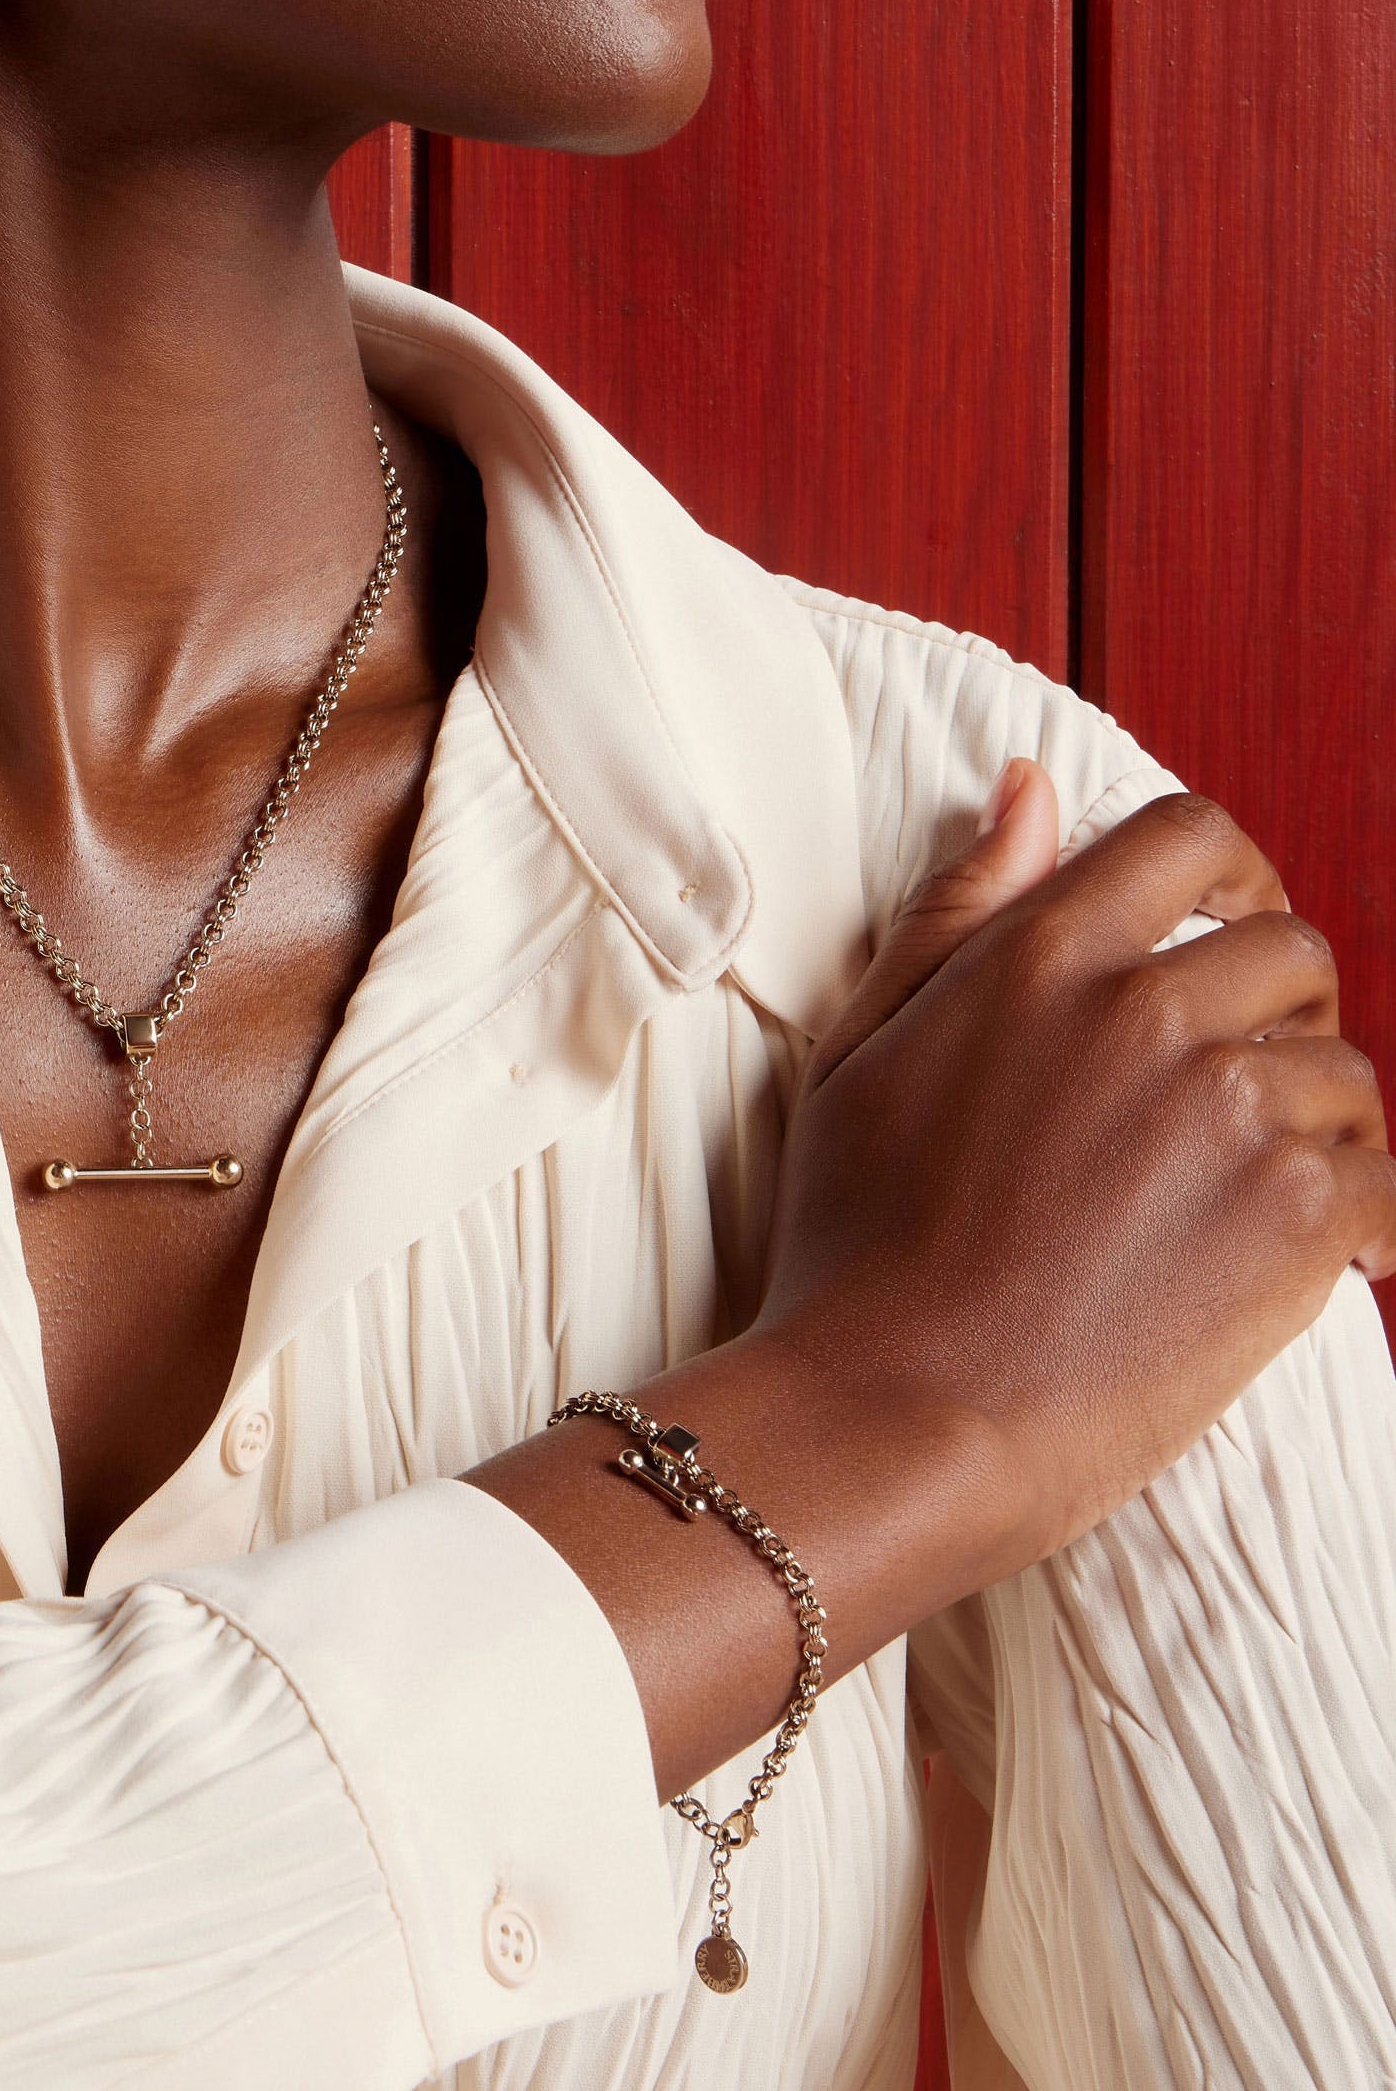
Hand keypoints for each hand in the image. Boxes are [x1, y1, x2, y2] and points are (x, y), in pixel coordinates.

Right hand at [755, 764, 1395, 1576]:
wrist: (897, 1412)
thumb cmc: (856, 1240)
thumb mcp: (864, 1046)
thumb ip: (959, 908)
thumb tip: (1032, 786)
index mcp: (1042, 955)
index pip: (1188, 838)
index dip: (1228, 873)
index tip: (1226, 923)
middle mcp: (1146, 1008)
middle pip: (1290, 949)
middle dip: (1280, 1010)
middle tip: (1235, 1094)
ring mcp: (1231, 1109)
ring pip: (1345, 1071)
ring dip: (1315, 1124)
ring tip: (1246, 1199)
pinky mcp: (1299, 1218)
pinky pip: (1388, 1183)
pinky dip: (1366, 1224)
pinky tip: (1311, 1264)